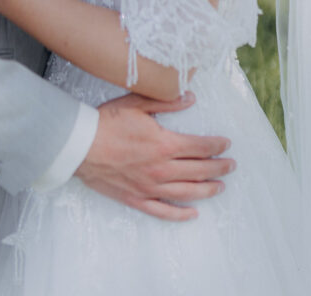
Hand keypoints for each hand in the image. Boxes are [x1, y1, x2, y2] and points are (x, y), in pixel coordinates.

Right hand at [75, 92, 234, 221]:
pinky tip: (192, 213)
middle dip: (219, 167)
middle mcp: (161, 168)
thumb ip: (166, 101)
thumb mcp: (137, 103)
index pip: (200, 147)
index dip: (216, 145)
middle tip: (231, 165)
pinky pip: (164, 211)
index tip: (226, 144)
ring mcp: (150, 186)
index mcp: (164, 144)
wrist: (80, 146)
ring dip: (207, 190)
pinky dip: (180, 214)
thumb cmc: (106, 122)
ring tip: (220, 187)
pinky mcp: (137, 199)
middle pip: (199, 170)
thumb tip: (190, 97)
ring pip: (187, 192)